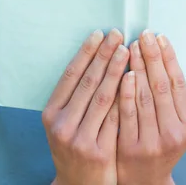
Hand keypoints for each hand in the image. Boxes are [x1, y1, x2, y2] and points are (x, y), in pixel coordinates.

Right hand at [43, 28, 128, 184]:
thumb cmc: (73, 147)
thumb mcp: (62, 122)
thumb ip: (73, 97)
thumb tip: (94, 57)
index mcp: (50, 114)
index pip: (70, 76)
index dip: (86, 53)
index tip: (99, 34)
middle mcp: (62, 125)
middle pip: (87, 82)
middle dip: (104, 56)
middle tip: (117, 35)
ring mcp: (80, 139)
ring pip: (103, 98)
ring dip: (117, 71)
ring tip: (127, 51)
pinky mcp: (99, 151)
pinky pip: (115, 118)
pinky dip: (125, 97)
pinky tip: (134, 80)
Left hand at [116, 31, 185, 184]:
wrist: (143, 181)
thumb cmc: (156, 146)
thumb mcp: (172, 124)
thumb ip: (168, 98)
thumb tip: (159, 55)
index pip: (178, 83)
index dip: (169, 58)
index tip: (160, 37)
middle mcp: (173, 133)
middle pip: (162, 86)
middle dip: (153, 57)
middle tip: (144, 34)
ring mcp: (152, 141)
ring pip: (145, 97)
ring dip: (139, 68)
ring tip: (132, 46)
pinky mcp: (131, 147)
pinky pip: (128, 113)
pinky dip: (126, 91)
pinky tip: (125, 73)